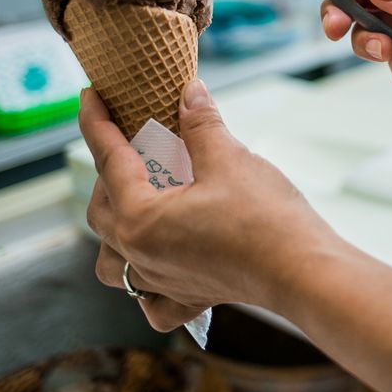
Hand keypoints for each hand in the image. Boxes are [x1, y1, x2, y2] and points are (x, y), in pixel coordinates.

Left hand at [80, 81, 339, 330]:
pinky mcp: (188, 298)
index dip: (97, 123)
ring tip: (134, 204)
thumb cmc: (265, 217)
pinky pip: (150, 299)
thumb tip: (190, 92)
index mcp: (140, 219)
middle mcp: (140, 256)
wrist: (302, 270)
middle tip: (128, 142)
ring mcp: (162, 283)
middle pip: (101, 211)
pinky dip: (145, 285)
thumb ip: (200, 124)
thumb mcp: (228, 159)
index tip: (89, 96)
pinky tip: (160, 265)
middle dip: (108, 173)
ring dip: (114, 231)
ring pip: (112, 262)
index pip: (109, 160)